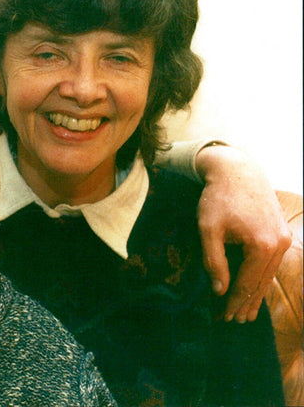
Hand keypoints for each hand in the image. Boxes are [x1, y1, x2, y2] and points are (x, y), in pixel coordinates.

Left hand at [195, 144, 291, 322]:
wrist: (236, 170)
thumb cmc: (217, 198)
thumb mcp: (208, 229)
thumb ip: (214, 261)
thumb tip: (219, 290)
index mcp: (261, 246)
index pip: (247, 283)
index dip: (234, 302)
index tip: (224, 317)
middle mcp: (279, 244)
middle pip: (261, 282)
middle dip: (246, 303)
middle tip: (234, 321)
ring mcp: (284, 238)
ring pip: (269, 274)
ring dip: (256, 293)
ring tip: (245, 311)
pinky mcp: (282, 232)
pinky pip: (272, 262)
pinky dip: (262, 277)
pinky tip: (254, 287)